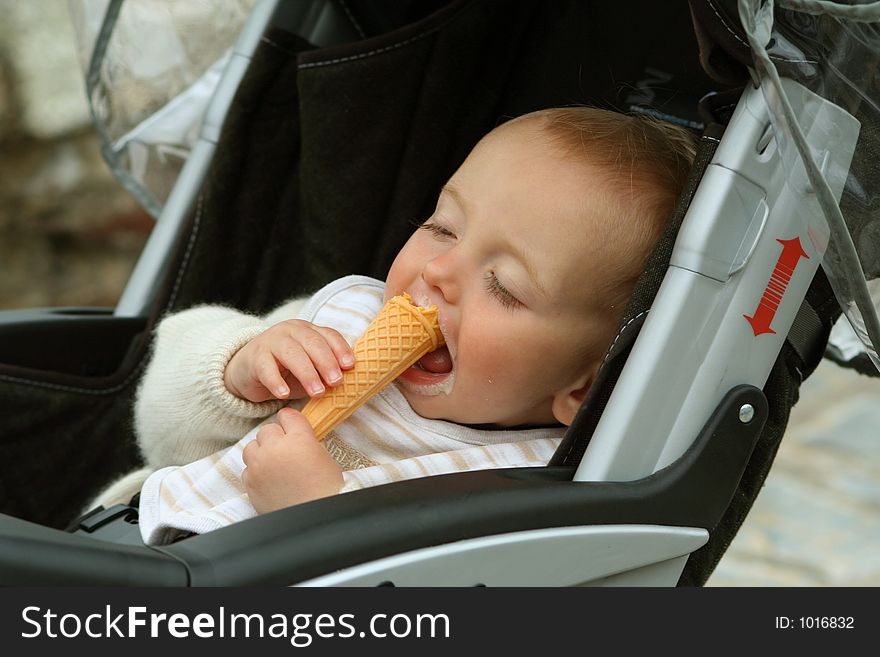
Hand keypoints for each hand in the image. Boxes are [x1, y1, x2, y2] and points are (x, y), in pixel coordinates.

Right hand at [225, 319, 354, 401]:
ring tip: (317, 392)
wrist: (247, 370)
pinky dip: (276, 382)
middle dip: (326, 362)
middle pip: (312, 342)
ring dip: (307, 373)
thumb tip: (346, 386)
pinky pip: (266, 368)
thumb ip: (324, 374)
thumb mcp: (309, 370)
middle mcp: (291, 331)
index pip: (328, 335)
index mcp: (309, 331)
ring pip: (292, 353)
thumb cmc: (285, 371)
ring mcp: (271, 341)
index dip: (341, 349)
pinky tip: (284, 395)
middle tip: (336, 382)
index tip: (350, 366)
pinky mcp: (254, 357)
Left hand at [241, 408, 343, 512]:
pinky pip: (247, 469)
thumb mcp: (324, 457)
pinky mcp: (250, 482)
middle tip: (285, 449)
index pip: (287, 415)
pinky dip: (255, 472)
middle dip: (275, 437)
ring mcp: (259, 465)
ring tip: (273, 463)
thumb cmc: (325, 489)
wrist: (314, 518)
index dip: (290, 421)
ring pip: (252, 446)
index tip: (291, 426)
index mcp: (299, 438)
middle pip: (267, 430)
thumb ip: (308, 442)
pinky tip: (268, 480)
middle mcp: (275, 448)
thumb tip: (299, 438)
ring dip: (261, 451)